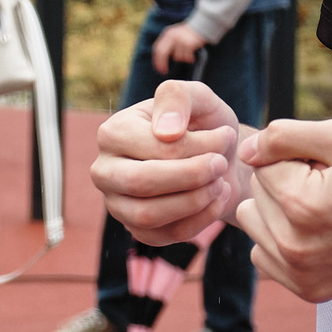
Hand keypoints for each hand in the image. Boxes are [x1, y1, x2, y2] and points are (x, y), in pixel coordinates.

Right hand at [92, 81, 245, 246]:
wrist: (219, 160)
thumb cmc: (202, 127)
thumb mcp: (196, 99)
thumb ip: (177, 97)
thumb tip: (165, 132)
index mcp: (111, 133)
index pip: (153, 147)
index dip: (197, 144)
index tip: (226, 135)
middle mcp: (104, 170)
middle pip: (141, 181)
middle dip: (191, 176)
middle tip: (222, 164)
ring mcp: (117, 204)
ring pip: (149, 214)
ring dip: (195, 200)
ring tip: (220, 183)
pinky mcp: (137, 231)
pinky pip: (166, 235)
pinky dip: (200, 220)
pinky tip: (217, 199)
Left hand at [151, 21, 210, 75]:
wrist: (202, 24)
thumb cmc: (189, 33)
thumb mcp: (176, 34)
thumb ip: (169, 43)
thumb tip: (162, 58)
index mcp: (168, 34)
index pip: (157, 48)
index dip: (157, 59)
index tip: (159, 68)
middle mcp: (172, 36)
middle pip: (162, 53)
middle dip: (162, 63)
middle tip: (164, 71)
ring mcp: (180, 40)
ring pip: (177, 57)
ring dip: (183, 58)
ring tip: (189, 54)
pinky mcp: (188, 44)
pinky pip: (186, 57)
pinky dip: (190, 58)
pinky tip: (193, 55)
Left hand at [233, 120, 331, 302]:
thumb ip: (285, 136)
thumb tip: (246, 152)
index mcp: (300, 205)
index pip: (261, 165)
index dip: (295, 158)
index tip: (331, 169)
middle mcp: (294, 246)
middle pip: (255, 194)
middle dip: (286, 184)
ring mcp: (301, 274)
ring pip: (254, 223)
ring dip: (280, 213)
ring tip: (327, 210)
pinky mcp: (309, 291)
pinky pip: (265, 255)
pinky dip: (284, 241)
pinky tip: (320, 234)